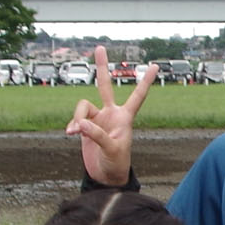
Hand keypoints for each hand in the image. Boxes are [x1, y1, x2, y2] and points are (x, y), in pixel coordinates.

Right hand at [66, 46, 154, 185]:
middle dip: (102, 67)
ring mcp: (97, 119)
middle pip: (105, 85)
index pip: (137, 96)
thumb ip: (96, 135)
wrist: (105, 176)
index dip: (145, 81)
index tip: (154, 66)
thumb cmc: (116, 163)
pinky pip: (76, 119)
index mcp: (125, 117)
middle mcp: (111, 113)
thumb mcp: (111, 149)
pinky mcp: (85, 126)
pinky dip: (72, 125)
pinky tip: (70, 133)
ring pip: (83, 106)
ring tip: (73, 132)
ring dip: (77, 117)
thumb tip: (79, 123)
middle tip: (99, 47)